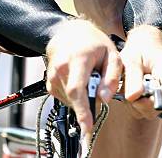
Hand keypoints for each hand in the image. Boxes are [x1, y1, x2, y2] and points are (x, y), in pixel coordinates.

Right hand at [46, 19, 121, 134]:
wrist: (68, 33)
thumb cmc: (92, 43)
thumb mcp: (111, 54)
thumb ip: (111, 77)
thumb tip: (104, 99)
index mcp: (77, 59)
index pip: (77, 90)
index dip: (82, 111)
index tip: (87, 128)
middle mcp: (61, 68)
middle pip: (74, 98)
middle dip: (88, 104)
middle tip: (97, 90)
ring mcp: (52, 76)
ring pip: (71, 100)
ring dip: (83, 98)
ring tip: (88, 78)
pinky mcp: (50, 84)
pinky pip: (65, 98)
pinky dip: (76, 96)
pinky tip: (79, 80)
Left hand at [120, 25, 161, 119]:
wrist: (148, 42)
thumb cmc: (139, 49)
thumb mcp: (130, 59)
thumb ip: (132, 79)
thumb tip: (133, 98)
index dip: (150, 103)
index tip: (135, 98)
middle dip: (145, 104)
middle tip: (132, 90)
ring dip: (146, 103)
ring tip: (138, 86)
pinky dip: (150, 101)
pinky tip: (144, 89)